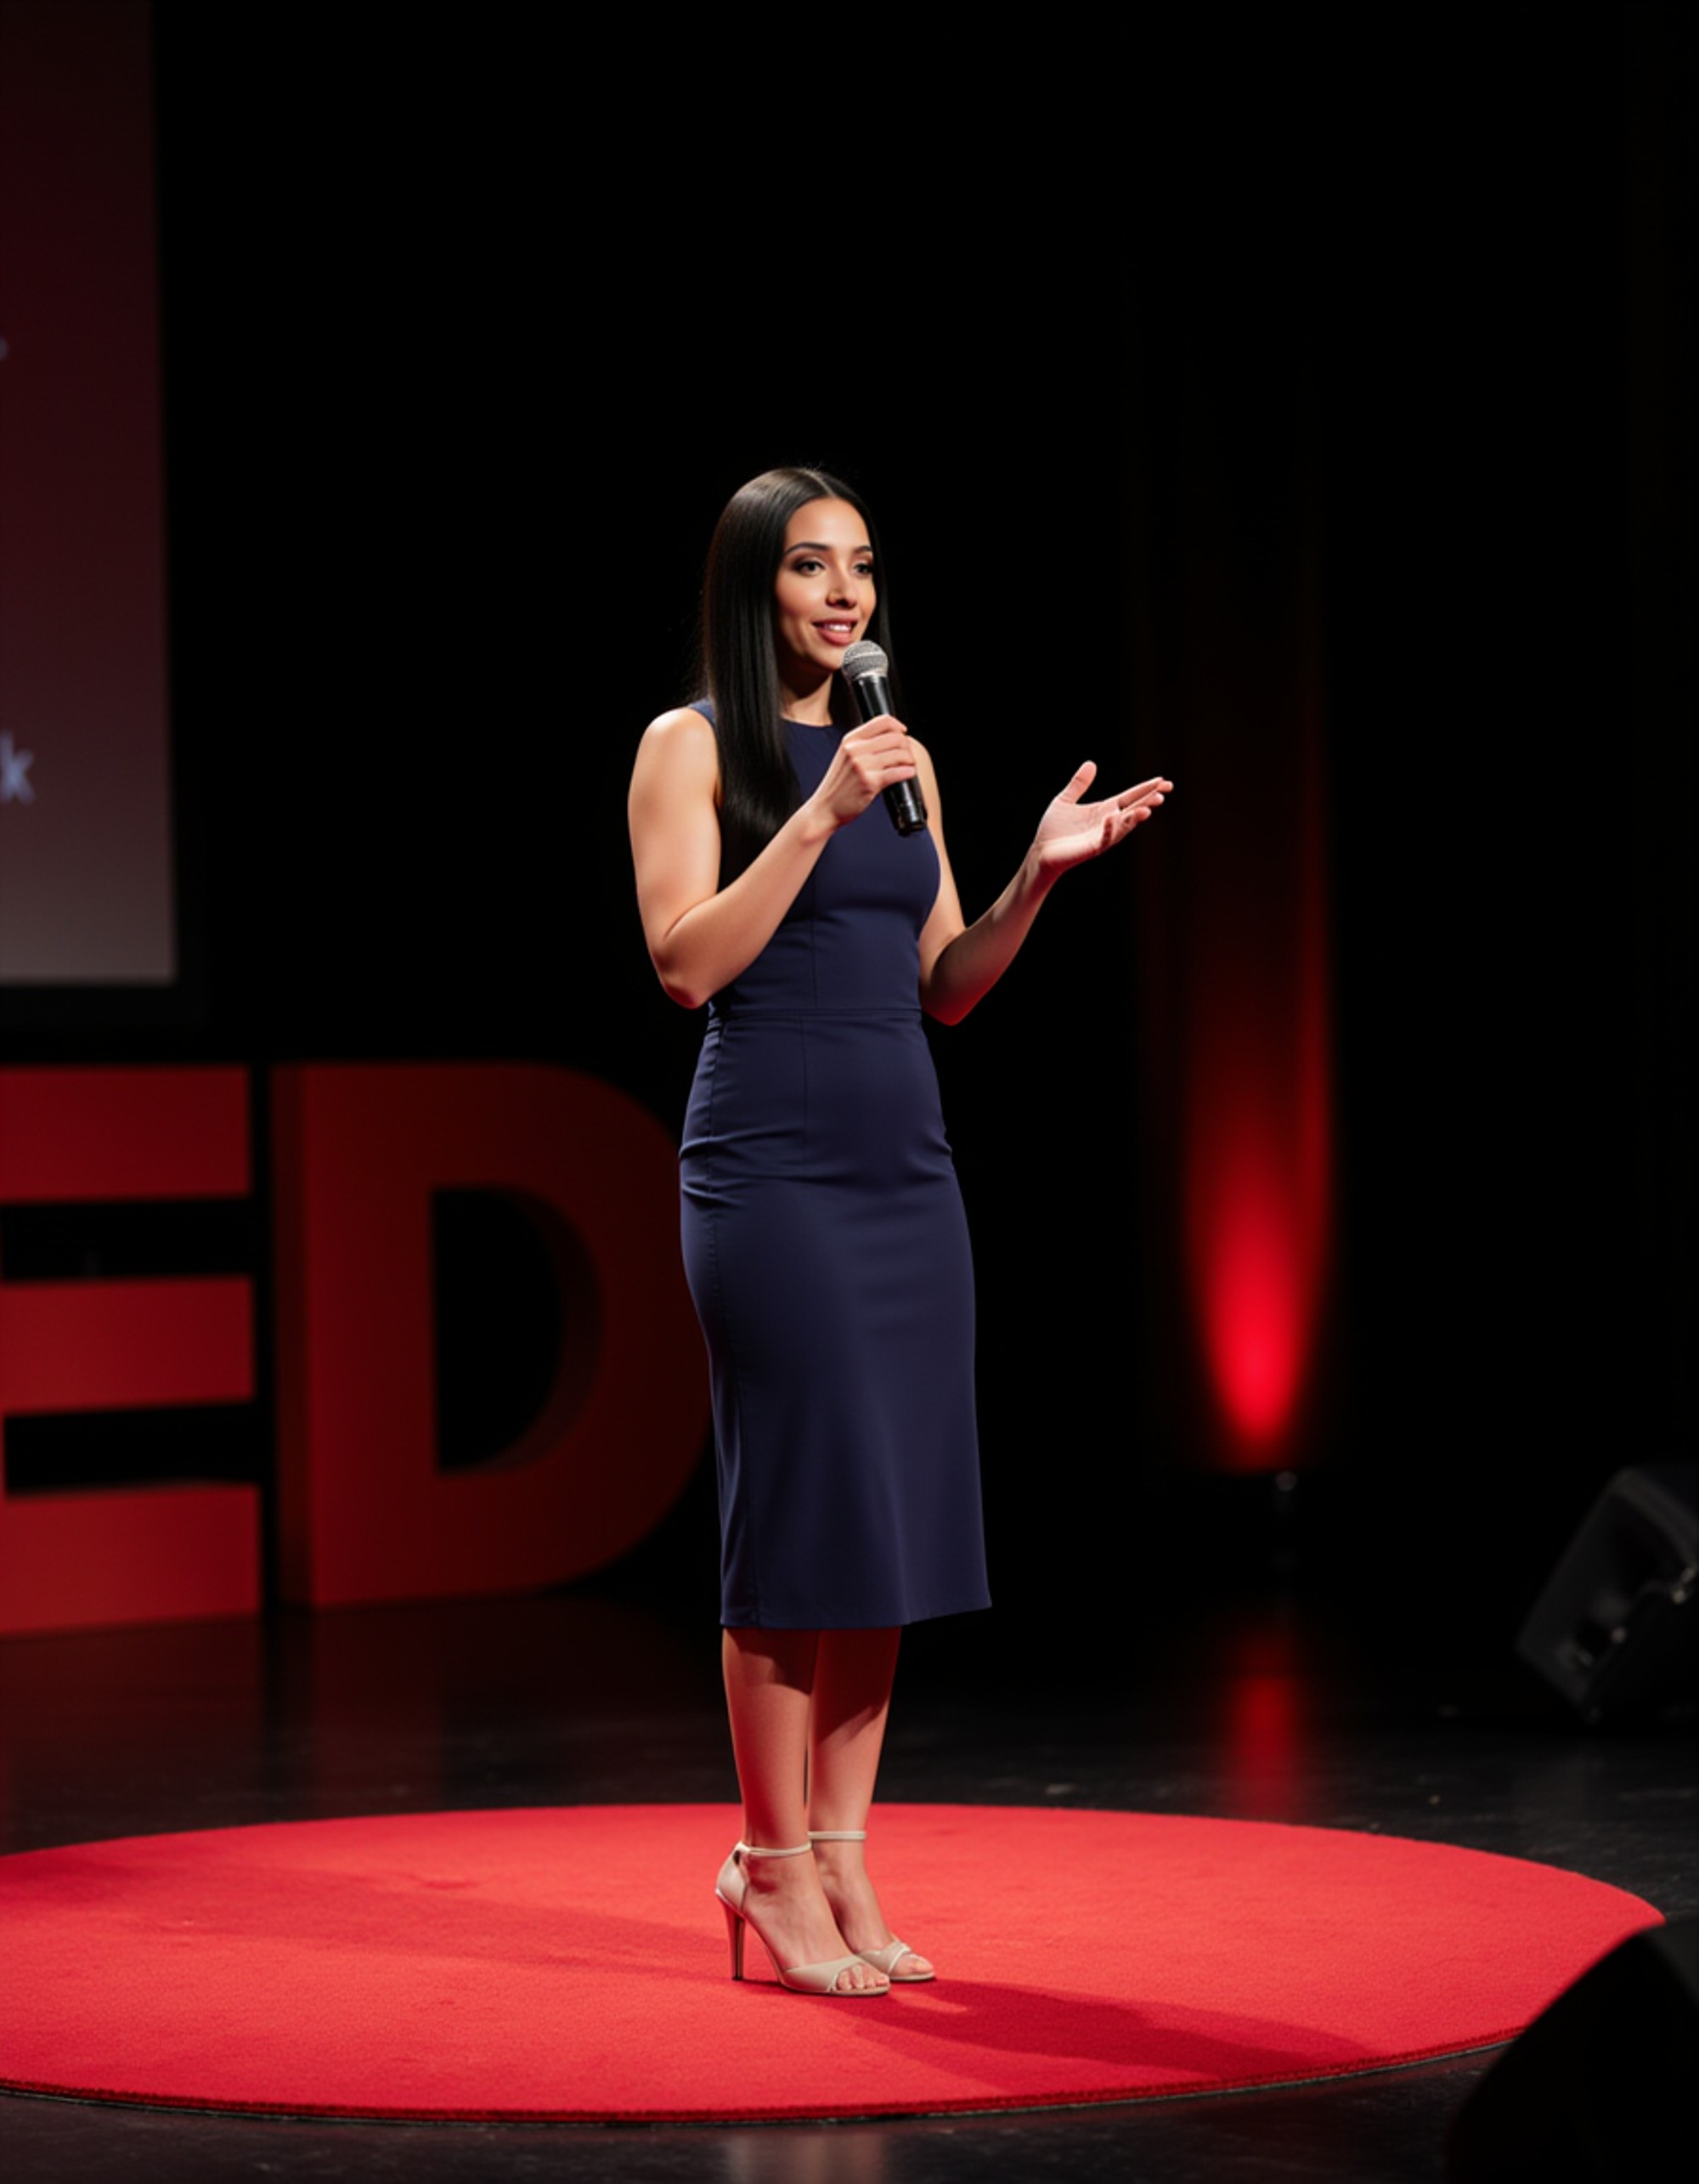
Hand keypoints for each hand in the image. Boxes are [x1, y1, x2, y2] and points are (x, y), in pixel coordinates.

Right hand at [809, 715, 918, 829]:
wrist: (825, 808)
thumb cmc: (838, 785)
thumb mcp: (845, 756)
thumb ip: (863, 745)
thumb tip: (890, 738)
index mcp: (851, 740)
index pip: (882, 721)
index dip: (898, 726)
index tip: (903, 733)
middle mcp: (856, 749)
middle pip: (895, 737)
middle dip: (907, 746)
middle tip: (907, 755)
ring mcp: (863, 766)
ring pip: (900, 754)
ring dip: (910, 760)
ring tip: (909, 766)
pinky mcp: (870, 783)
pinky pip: (898, 772)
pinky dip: (908, 772)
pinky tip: (908, 774)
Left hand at [1031, 762, 1171, 876]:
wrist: (1041, 852)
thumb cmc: (1054, 829)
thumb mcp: (1065, 801)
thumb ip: (1078, 784)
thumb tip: (1091, 763)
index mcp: (1105, 810)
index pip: (1130, 797)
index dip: (1146, 789)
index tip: (1163, 781)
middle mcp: (1108, 823)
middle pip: (1133, 810)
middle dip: (1148, 801)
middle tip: (1164, 792)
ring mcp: (1102, 836)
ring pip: (1124, 826)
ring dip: (1136, 817)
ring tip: (1149, 808)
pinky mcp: (1092, 848)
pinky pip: (1104, 838)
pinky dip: (1109, 828)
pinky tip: (1112, 816)